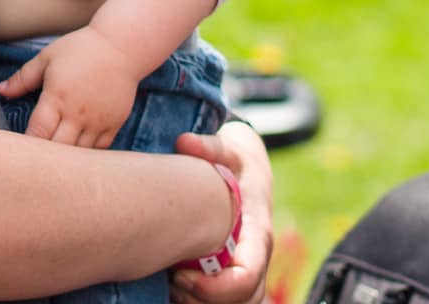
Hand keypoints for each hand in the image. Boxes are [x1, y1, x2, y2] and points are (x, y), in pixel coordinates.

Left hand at [0, 27, 141, 147]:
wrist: (121, 46)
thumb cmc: (80, 49)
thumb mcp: (47, 58)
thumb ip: (23, 78)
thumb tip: (0, 91)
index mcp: (57, 97)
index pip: (38, 133)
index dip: (26, 146)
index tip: (18, 150)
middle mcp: (78, 113)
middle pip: (57, 150)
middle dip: (44, 157)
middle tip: (34, 159)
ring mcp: (97, 121)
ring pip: (78, 155)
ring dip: (65, 159)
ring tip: (53, 161)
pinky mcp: (114, 124)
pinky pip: (99, 151)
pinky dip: (87, 155)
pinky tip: (76, 151)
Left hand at [170, 125, 278, 303]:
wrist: (249, 172)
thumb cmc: (236, 163)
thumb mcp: (228, 149)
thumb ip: (209, 146)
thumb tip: (184, 141)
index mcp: (258, 232)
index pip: (249, 274)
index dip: (217, 287)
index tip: (181, 274)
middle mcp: (257, 256)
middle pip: (244, 299)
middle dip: (205, 300)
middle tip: (171, 281)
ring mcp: (248, 267)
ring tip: (170, 286)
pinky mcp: (235, 273)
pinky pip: (225, 302)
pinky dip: (200, 301)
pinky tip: (173, 287)